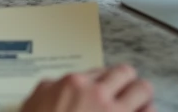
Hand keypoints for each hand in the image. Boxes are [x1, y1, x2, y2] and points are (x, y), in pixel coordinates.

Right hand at [22, 65, 154, 111]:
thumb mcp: (33, 103)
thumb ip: (51, 90)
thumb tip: (58, 87)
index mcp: (73, 85)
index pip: (102, 71)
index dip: (108, 81)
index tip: (110, 88)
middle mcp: (97, 95)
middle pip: (127, 74)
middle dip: (129, 83)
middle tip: (130, 93)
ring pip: (144, 92)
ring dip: (143, 100)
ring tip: (141, 108)